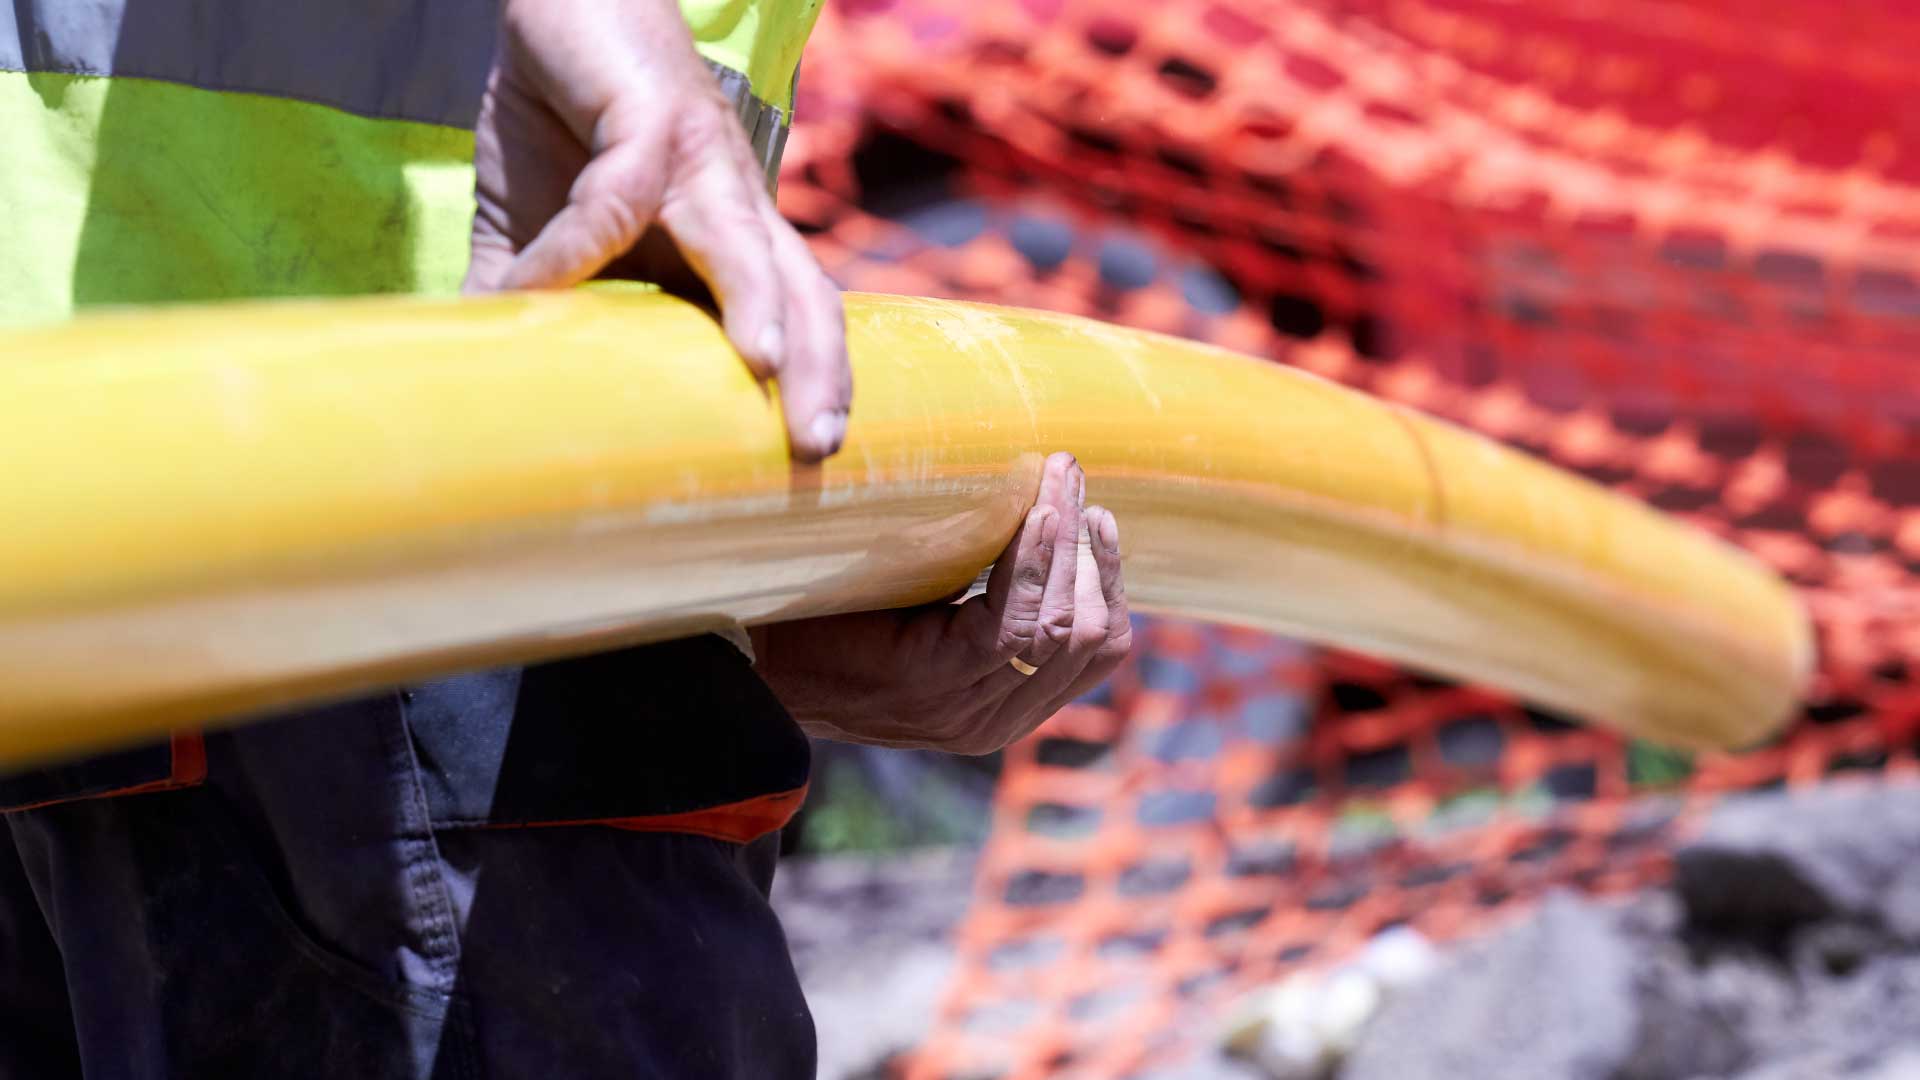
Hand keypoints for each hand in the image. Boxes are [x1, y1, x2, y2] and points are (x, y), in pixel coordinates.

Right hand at [464, 0, 851, 461]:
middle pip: (805, 293)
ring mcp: (699, 156)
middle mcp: (735, 203)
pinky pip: (622, 190)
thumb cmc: (564, 123)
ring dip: (759, 303)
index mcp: (729, 242)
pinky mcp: (647, 113)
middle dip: (821, 370)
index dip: (816, 386)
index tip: (811, 465)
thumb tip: (487, 385)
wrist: (557, 2)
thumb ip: (532, 302)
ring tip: (763, 370)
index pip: (799, 322)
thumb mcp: (547, 232)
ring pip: (747, 241)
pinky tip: (539, 284)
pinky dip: (579, 241)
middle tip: (817, 446)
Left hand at [750, 453, 1132, 754]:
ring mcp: (963, 710)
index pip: (1099, 649)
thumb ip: (988, 584)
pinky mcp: (931, 684)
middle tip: (1071, 476)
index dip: (1108, 578)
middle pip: (1092, 638)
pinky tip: (1030, 511)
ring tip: (1055, 479)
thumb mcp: (930, 602)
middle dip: (1092, 552)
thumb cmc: (833, 612)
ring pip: (1059, 628)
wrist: (748, 644)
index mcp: (1002, 706)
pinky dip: (1030, 561)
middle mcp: (992, 721)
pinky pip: (1009, 624)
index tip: (1096, 511)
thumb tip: (1054, 503)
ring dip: (1065, 542)